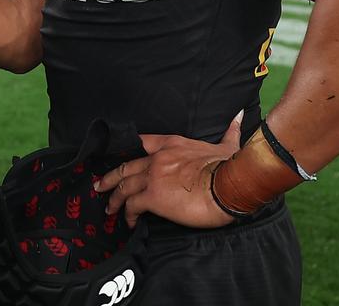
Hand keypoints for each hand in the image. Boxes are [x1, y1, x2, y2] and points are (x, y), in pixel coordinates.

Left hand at [95, 111, 243, 229]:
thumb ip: (230, 132)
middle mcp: (157, 158)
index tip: (121, 158)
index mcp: (172, 144)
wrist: (230, 184)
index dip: (129, 150)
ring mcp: (152, 177)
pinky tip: (129, 221)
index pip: (143, 142)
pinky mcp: (153, 197)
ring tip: (109, 208)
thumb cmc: (231, 167)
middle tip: (100, 185)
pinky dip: (128, 214)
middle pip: (126, 166)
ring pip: (124, 186)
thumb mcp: (228, 146)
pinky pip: (132, 205)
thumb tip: (238, 117)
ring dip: (114, 198)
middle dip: (111, 177)